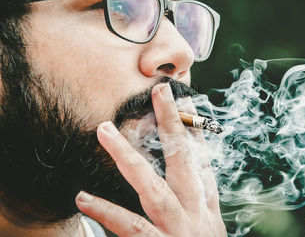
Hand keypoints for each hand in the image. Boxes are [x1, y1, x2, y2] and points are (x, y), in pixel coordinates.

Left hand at [75, 83, 226, 236]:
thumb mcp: (209, 217)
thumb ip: (198, 189)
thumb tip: (190, 157)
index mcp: (206, 200)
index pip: (201, 156)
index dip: (192, 126)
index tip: (181, 97)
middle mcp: (195, 210)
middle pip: (183, 160)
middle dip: (172, 124)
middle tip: (159, 92)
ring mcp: (178, 228)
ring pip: (152, 187)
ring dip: (128, 157)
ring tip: (103, 131)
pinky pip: (131, 228)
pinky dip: (107, 212)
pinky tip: (83, 197)